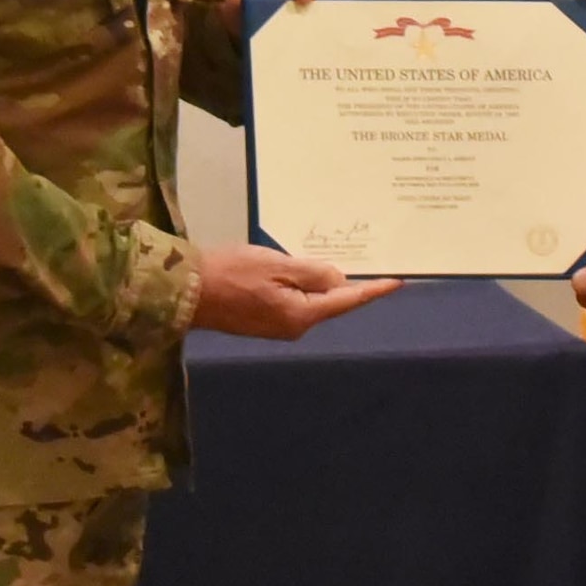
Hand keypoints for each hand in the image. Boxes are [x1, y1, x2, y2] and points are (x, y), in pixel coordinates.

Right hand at [192, 245, 400, 339]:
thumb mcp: (278, 265)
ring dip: (319, 282)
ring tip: (332, 257)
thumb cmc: (232, 273)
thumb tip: (340, 281)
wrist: (187, 291)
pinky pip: (294, 302)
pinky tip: (299, 269)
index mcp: (302, 315)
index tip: (398, 281)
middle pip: (330, 301)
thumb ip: (313, 273)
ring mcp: (278, 327)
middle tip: (365, 258)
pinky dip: (300, 286)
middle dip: (344, 282)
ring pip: (311, 301)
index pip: (347, 300)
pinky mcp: (264, 321)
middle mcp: (295, 327)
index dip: (373, 289)